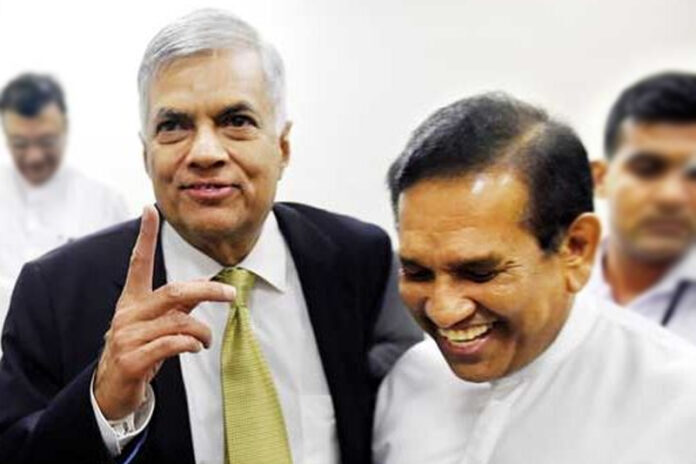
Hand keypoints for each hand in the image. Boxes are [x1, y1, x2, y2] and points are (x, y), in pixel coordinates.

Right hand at [94, 206, 235, 419]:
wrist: (109, 391)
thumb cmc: (138, 351)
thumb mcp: (156, 324)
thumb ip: (178, 305)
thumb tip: (205, 286)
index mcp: (131, 301)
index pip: (138, 262)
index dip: (144, 236)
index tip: (150, 209)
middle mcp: (127, 314)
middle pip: (174, 291)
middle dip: (208, 290)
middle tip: (232, 293)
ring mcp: (127, 337)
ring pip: (179, 321)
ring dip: (203, 331)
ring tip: (207, 340)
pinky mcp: (131, 360)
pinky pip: (171, 344)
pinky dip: (190, 344)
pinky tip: (195, 348)